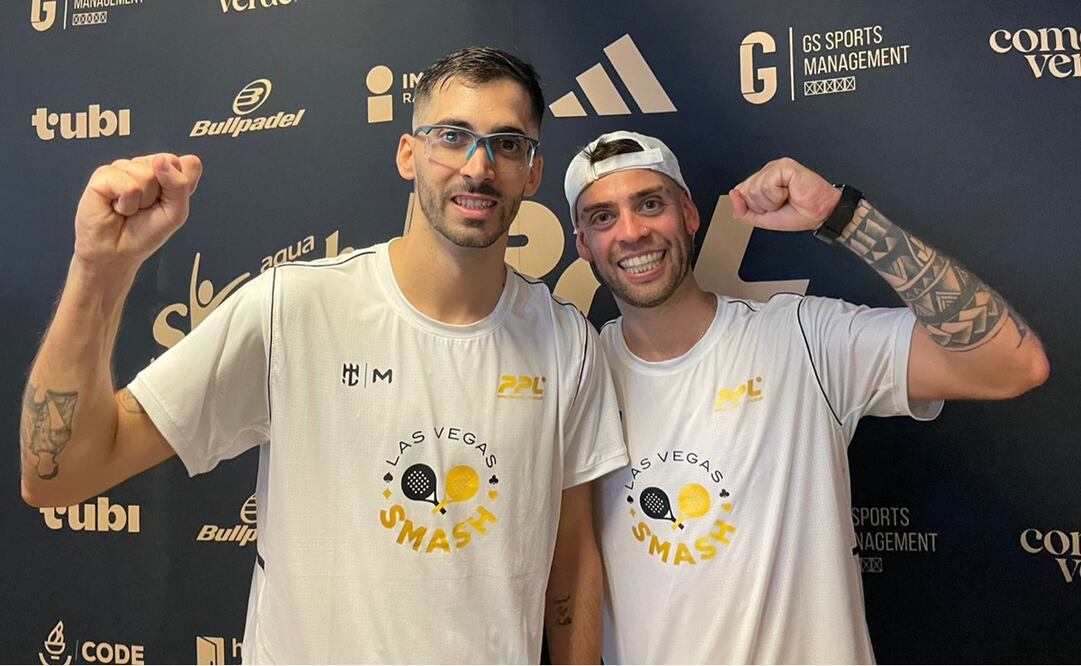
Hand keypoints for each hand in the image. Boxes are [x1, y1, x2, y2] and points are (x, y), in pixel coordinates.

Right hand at [74, 153, 202, 272]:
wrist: (116, 252)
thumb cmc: (145, 233)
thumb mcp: (176, 212)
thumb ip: (180, 184)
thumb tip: (162, 160)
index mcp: (165, 172)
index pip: (186, 163)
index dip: (180, 187)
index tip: (167, 203)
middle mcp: (144, 167)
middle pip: (165, 164)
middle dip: (160, 194)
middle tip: (146, 208)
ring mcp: (123, 168)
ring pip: (146, 175)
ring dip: (141, 201)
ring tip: (130, 210)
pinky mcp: (103, 175)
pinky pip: (127, 185)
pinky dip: (126, 204)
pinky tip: (117, 208)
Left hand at [729, 157, 839, 231]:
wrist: (819, 213)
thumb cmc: (798, 213)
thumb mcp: (763, 218)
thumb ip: (743, 210)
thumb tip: (733, 194)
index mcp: (762, 180)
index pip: (741, 192)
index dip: (753, 205)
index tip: (771, 208)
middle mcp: (767, 172)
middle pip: (746, 191)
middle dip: (762, 205)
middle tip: (780, 204)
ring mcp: (776, 167)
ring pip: (755, 189)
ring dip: (771, 201)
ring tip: (786, 198)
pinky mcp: (785, 165)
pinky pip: (767, 185)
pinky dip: (778, 195)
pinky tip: (790, 192)